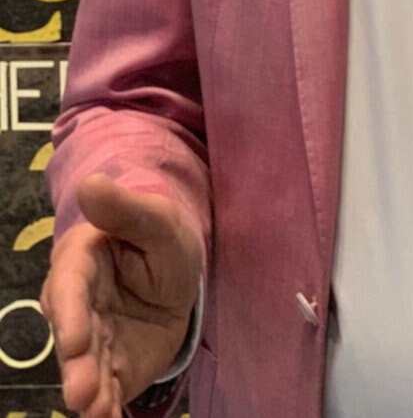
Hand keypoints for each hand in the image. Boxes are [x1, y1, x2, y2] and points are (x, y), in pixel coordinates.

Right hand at [41, 173, 201, 417]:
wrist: (178, 273)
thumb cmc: (162, 237)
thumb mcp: (155, 218)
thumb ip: (124, 208)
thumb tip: (90, 183)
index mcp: (81, 263)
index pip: (69, 288)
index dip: (70, 314)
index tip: (77, 338)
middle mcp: (78, 307)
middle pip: (72, 337)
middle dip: (76, 365)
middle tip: (82, 392)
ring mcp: (93, 341)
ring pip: (86, 368)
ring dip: (89, 393)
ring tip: (98, 411)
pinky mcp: (111, 368)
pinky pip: (106, 389)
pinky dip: (107, 407)